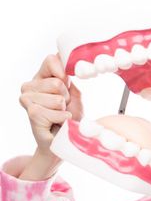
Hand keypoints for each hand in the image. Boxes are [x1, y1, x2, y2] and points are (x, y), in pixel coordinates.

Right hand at [18, 54, 83, 179]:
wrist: (64, 141)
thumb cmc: (69, 118)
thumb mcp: (74, 95)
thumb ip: (68, 78)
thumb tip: (61, 60)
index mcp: (40, 77)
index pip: (51, 60)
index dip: (63, 72)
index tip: (67, 86)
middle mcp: (29, 86)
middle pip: (57, 82)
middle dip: (67, 98)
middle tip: (62, 108)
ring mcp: (27, 99)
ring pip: (57, 98)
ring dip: (64, 110)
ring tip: (58, 116)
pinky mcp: (31, 113)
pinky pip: (55, 112)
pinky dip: (62, 118)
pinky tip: (55, 124)